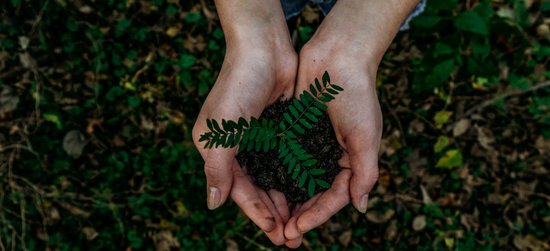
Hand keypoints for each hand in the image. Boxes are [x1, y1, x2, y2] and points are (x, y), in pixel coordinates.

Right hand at [192, 42, 297, 244]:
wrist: (264, 48)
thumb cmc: (237, 87)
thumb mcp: (221, 132)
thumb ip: (217, 169)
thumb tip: (213, 205)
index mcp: (218, 150)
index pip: (239, 190)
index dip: (256, 213)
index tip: (275, 233)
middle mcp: (238, 147)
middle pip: (258, 189)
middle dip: (274, 213)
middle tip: (292, 238)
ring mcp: (260, 139)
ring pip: (275, 178)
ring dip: (287, 200)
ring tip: (302, 222)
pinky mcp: (280, 129)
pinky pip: (288, 160)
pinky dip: (297, 177)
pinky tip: (309, 193)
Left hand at [283, 35, 382, 247]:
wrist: (338, 55)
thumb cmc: (357, 95)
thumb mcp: (366, 137)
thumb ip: (365, 173)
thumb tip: (361, 208)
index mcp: (351, 161)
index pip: (333, 197)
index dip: (316, 216)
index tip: (297, 229)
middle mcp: (330, 157)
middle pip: (313, 194)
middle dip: (298, 216)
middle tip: (281, 236)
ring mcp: (311, 145)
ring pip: (295, 181)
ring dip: (284, 201)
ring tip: (270, 220)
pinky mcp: (294, 131)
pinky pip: (283, 158)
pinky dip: (274, 174)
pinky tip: (261, 188)